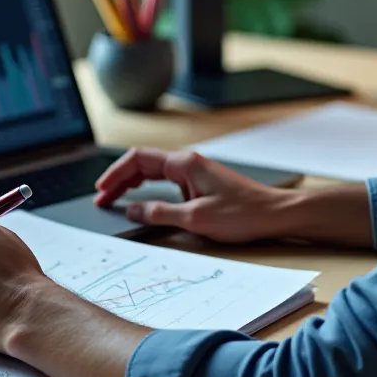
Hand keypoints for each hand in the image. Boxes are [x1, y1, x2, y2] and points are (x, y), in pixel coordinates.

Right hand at [93, 148, 295, 243]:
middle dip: (119, 180)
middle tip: (102, 199)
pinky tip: (143, 202)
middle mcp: (189, 163)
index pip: (138, 159)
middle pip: (143, 163)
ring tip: (115, 201)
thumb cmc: (242, 214)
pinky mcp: (201, 184)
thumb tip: (132, 210)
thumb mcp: (195, 218)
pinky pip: (167, 181)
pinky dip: (149, 190)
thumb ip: (159, 213)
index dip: (115, 173)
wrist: (275, 214)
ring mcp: (196, 172)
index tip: (101, 190)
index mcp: (185, 163)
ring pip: (154, 172)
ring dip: (133, 184)